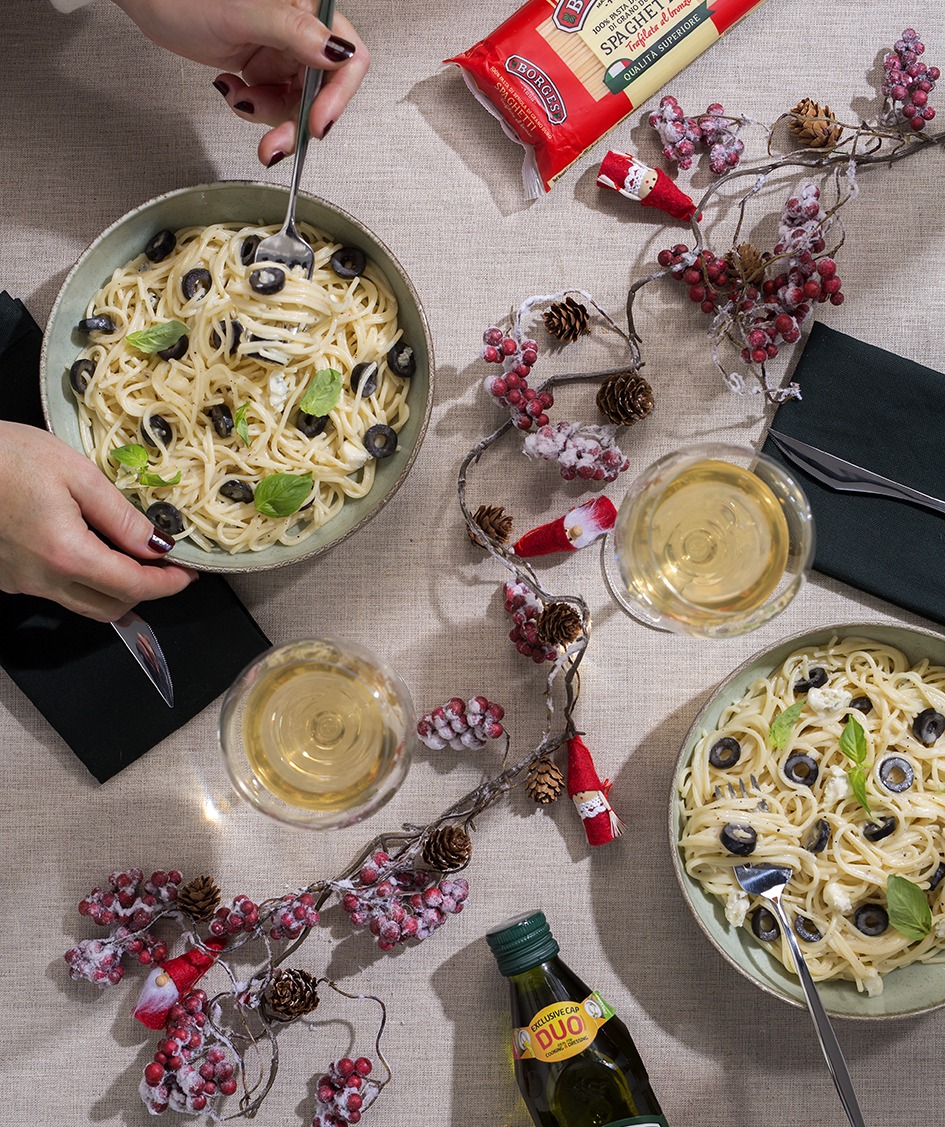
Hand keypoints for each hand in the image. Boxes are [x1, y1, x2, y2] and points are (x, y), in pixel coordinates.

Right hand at [0, 423, 196, 621]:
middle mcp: (42, 580)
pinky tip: (92, 551)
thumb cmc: (8, 456)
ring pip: (82, 604)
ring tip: (133, 559)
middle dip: (145, 593)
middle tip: (166, 568)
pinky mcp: (6, 577)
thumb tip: (159, 545)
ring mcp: (20, 582)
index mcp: (67, 555)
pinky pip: (56, 590)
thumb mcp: (76, 473)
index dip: (168, 584)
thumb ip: (121, 516)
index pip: (133, 587)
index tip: (189, 575)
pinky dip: (84, 580)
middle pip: (110, 608)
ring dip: (115, 591)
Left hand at [113, 0, 369, 164]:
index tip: (317, 124)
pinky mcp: (263, 66)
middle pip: (322, 92)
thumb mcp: (244, 11)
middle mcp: (301, 30)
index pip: (348, 59)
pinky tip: (230, 88)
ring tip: (239, 100)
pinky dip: (251, 107)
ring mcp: (282, 50)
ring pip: (296, 103)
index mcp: (309, 8)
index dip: (337, 97)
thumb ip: (296, 31)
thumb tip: (337, 52)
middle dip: (296, 120)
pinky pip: (272, 102)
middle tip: (275, 144)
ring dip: (268, 115)